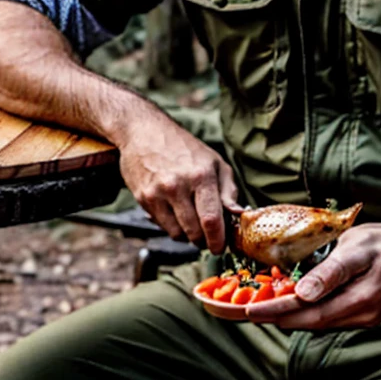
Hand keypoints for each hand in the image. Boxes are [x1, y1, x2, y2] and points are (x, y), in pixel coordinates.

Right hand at [118, 108, 240, 252]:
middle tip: (208, 236)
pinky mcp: (144, 199)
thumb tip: (238, 214)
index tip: (221, 247)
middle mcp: (178, 186)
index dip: (218, 240)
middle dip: (204, 241)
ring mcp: (158, 194)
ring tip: (192, 223)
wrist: (143, 131)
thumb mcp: (214, 162)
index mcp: (201, 176)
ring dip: (188, 236)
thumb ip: (229, 190)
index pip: (211, 220)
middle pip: (194, 232)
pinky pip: (162, 227)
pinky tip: (176, 213)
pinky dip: (173, 227)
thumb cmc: (183, 147)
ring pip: (177, 234)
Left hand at [243, 223, 380, 330]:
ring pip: (316, 323)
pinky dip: (304, 313)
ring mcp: (362, 319)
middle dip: (274, 317)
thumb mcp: (355, 249)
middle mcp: (361, 317)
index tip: (249, 311)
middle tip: (243, 313)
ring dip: (287, 317)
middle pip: (309, 323)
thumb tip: (303, 295)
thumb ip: (330, 273)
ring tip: (257, 309)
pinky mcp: (361, 316)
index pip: (309, 313)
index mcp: (360, 300)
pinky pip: (326, 318)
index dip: (277, 312)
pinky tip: (287, 305)